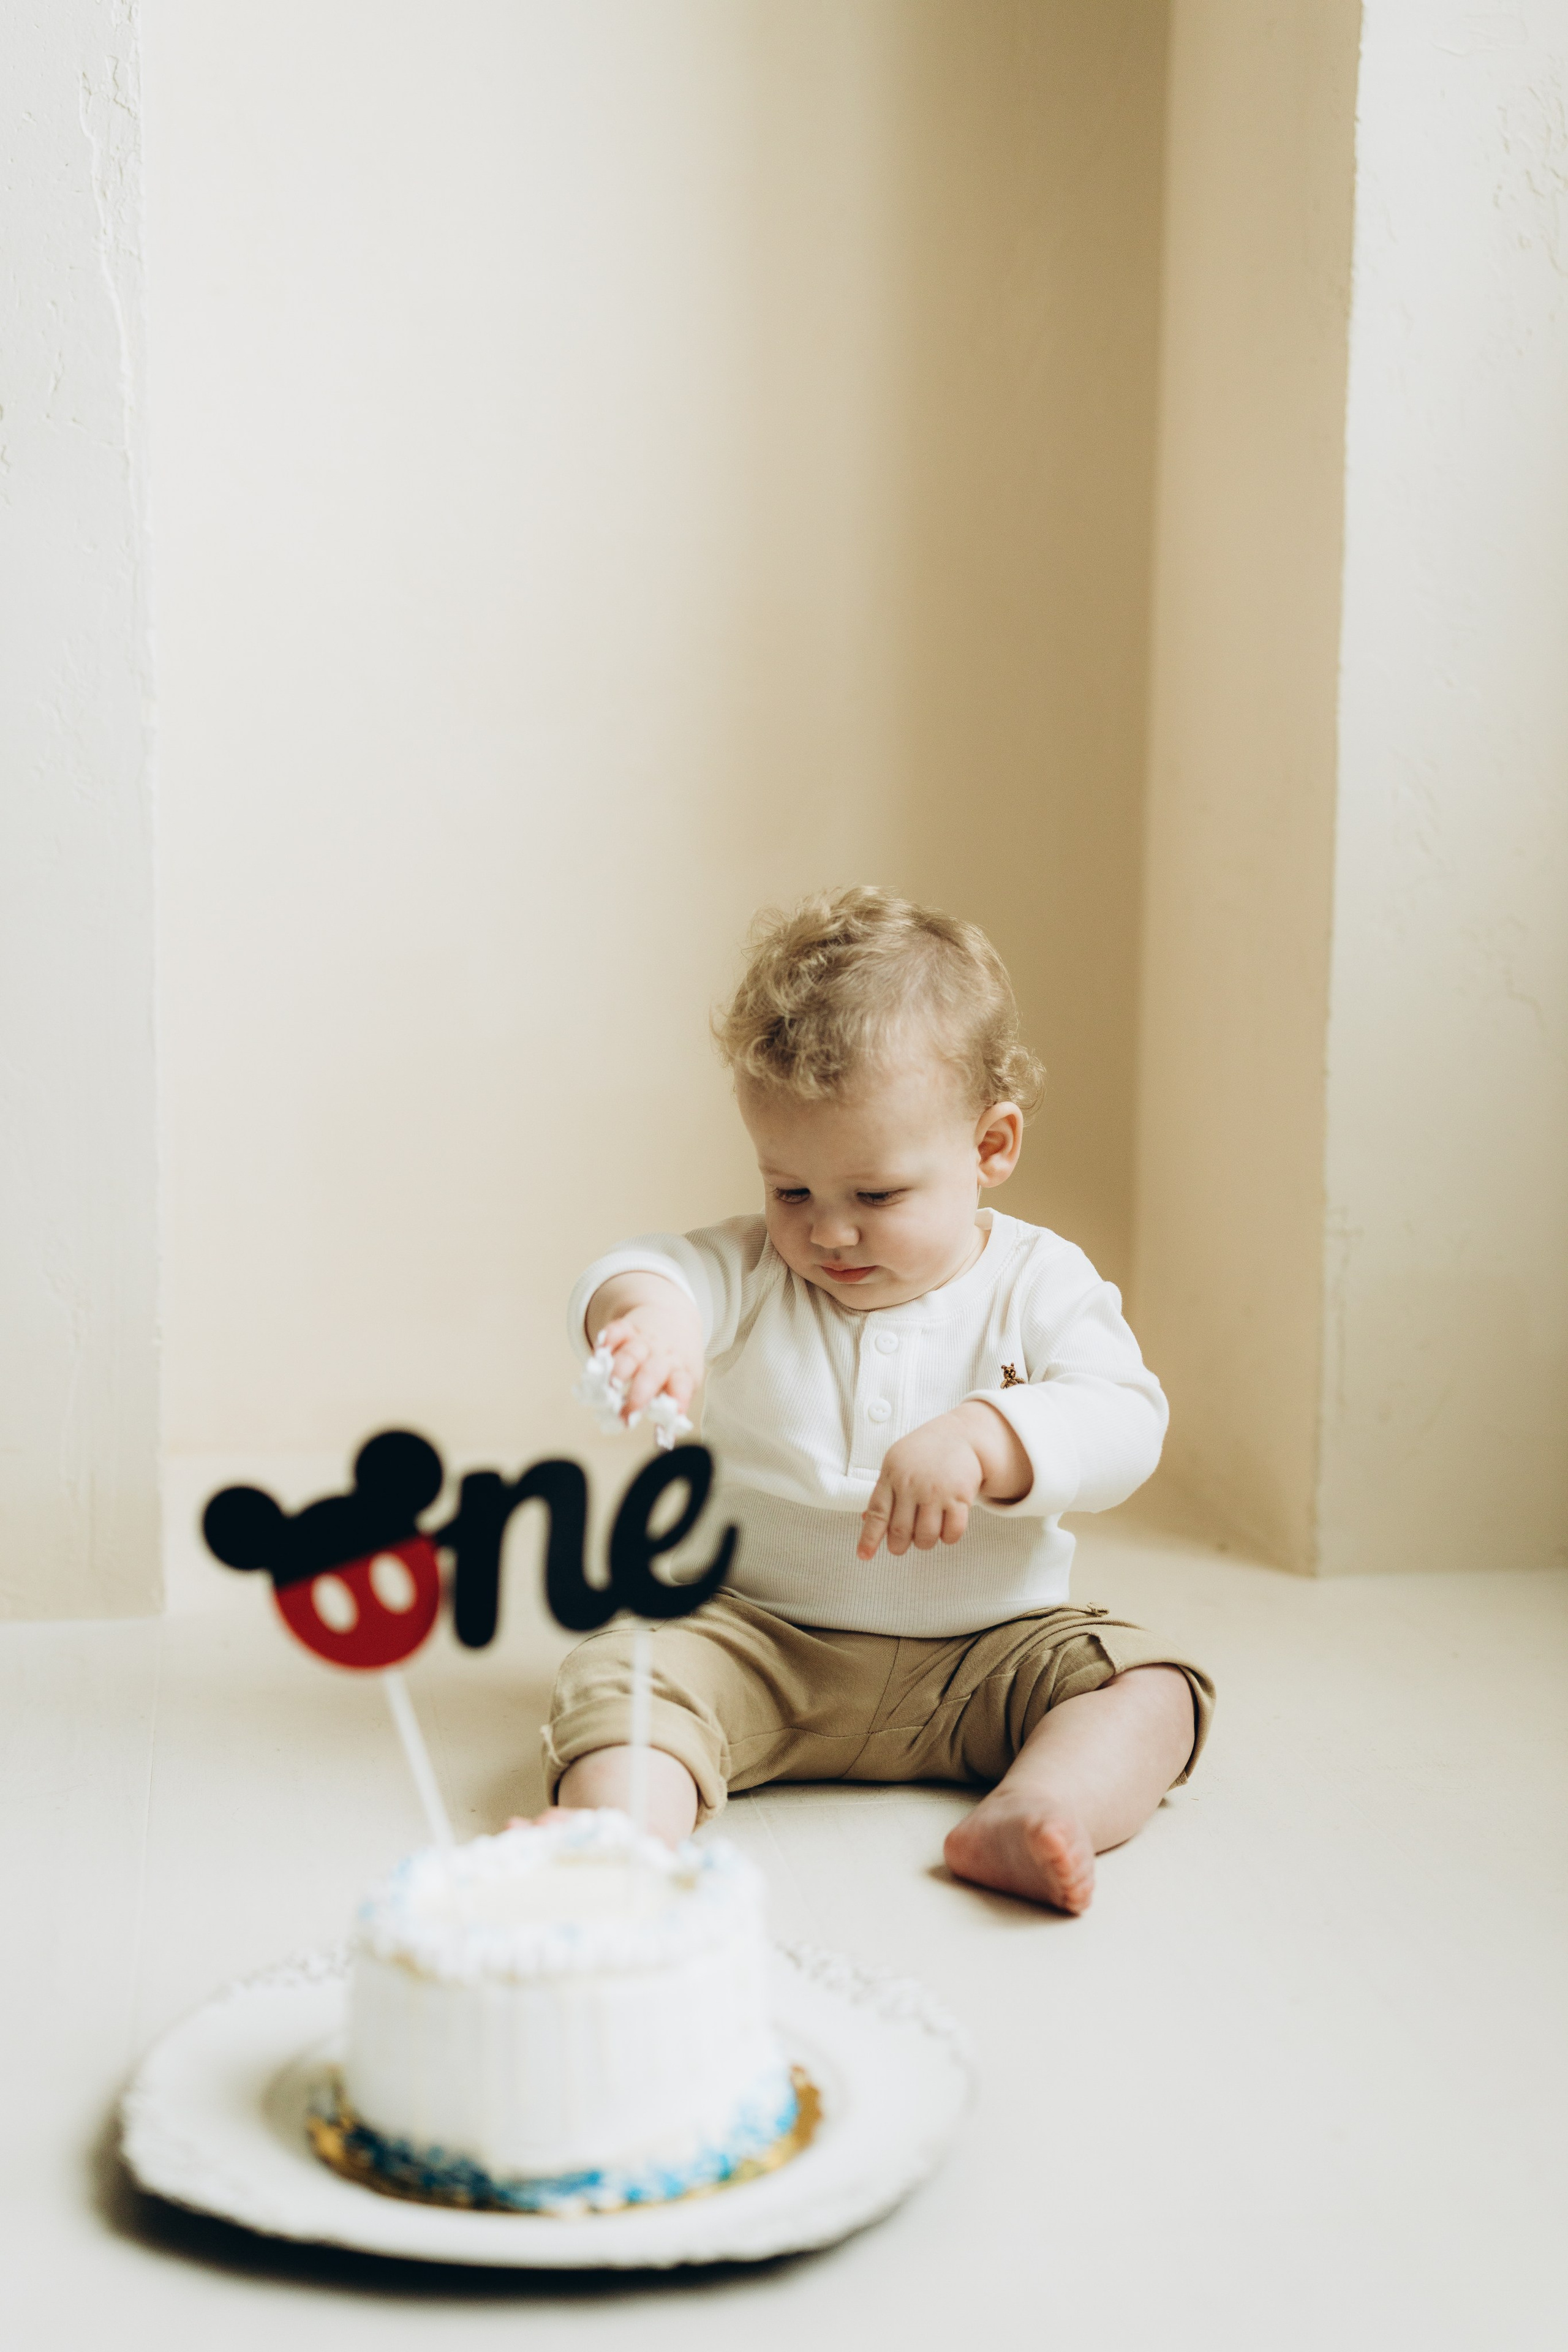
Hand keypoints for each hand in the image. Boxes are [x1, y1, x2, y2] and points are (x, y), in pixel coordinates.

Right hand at [586, 1274, 703, 1422]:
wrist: (675, 1318)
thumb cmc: (676, 1361)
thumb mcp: (683, 1381)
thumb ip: (670, 1409)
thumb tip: (665, 1442)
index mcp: (680, 1372)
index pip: (681, 1387)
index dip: (676, 1402)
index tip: (666, 1422)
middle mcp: (663, 1357)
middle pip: (652, 1373)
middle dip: (638, 1394)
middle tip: (625, 1413)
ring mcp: (644, 1342)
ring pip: (631, 1354)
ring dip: (618, 1371)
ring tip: (607, 1389)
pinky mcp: (627, 1329)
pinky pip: (617, 1331)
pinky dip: (607, 1340)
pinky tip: (598, 1353)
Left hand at [858, 1402, 1031, 1559]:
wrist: (961, 1434)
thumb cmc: (924, 1452)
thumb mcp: (896, 1463)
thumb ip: (883, 1491)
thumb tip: (865, 1519)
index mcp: (891, 1475)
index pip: (877, 1513)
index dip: (869, 1538)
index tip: (864, 1556)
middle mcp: (911, 1484)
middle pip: (900, 1531)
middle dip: (898, 1546)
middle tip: (900, 1547)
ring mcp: (936, 1491)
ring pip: (926, 1537)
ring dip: (924, 1543)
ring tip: (925, 1535)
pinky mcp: (960, 1497)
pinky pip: (952, 1533)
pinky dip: (948, 1538)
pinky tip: (946, 1529)